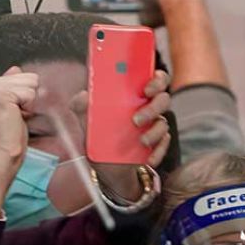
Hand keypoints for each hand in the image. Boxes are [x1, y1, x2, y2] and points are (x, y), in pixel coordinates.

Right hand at [0, 68, 39, 215]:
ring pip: (31, 84)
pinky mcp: (1, 94)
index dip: (26, 95)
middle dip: (29, 98)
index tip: (14, 111)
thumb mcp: (13, 105)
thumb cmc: (9, 134)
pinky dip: (30, 107)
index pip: (22, 74)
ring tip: (16, 116)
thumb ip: (14, 85)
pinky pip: (30, 93)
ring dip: (30, 103)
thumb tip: (17, 68)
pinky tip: (18, 117)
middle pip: (29, 77)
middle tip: (16, 114)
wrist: (2, 153)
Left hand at [70, 69, 171, 196]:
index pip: (155, 79)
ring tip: (141, 141)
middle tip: (136, 120)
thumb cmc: (95, 133)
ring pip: (163, 124)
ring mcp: (154, 126)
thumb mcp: (84, 119)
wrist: (102, 164)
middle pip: (163, 100)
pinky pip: (163, 146)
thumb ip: (80, 106)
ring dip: (154, 132)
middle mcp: (148, 106)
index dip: (156, 81)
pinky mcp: (157, 145)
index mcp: (135, 93)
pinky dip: (158, 152)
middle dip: (153, 108)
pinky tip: (148, 159)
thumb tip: (83, 97)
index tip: (146, 91)